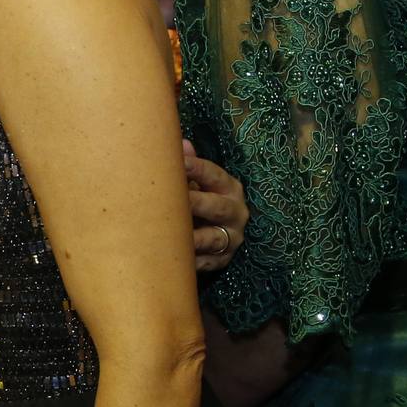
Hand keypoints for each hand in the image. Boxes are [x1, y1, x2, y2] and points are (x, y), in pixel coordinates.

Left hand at [182, 140, 246, 272]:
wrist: (219, 234)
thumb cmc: (203, 200)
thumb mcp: (200, 182)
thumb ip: (190, 165)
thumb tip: (181, 143)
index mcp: (229, 188)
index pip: (215, 175)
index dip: (196, 168)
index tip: (177, 162)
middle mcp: (235, 213)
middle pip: (217, 207)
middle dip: (196, 203)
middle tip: (173, 200)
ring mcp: (230, 238)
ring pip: (213, 238)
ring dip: (192, 237)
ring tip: (171, 236)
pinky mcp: (221, 260)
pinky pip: (206, 262)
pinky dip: (190, 261)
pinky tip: (172, 258)